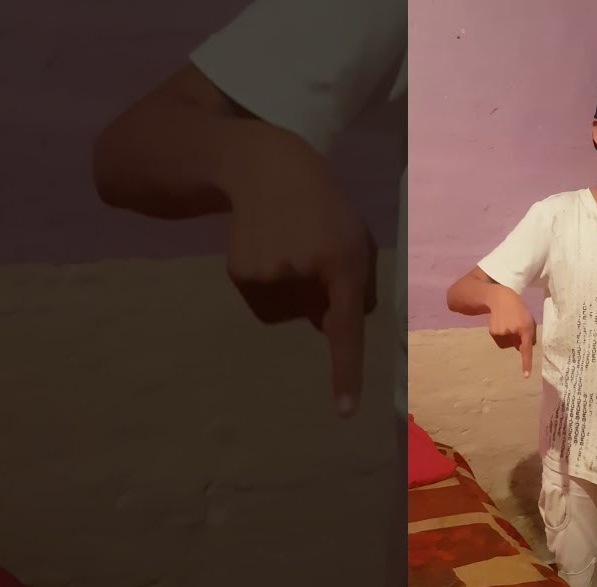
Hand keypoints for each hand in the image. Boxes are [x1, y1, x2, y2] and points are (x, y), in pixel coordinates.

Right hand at [222, 135, 376, 417]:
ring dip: (292, 289)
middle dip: (318, 296)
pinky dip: (270, 284)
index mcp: (344, 262)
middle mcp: (304, 272)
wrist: (267, 166)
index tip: (345, 410)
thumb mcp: (354, 240)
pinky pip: (265, 301)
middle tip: (312, 249)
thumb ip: (355, 288)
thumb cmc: (323, 207)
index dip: (346, 370)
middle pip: (317, 315)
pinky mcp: (241, 274)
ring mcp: (268, 274)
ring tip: (289, 243)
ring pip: (288, 310)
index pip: (347, 326)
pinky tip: (268, 245)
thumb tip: (331, 330)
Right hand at [485, 285, 536, 376]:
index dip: (526, 363)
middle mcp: (513, 331)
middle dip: (517, 339)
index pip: (527, 348)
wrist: (501, 298)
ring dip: (509, 337)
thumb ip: (529, 336)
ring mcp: (502, 332)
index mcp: (525, 328)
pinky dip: (502, 336)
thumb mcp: (529, 320)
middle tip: (516, 325)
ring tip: (508, 322)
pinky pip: (501, 341)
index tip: (526, 375)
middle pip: (517, 345)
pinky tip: (501, 323)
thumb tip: (521, 350)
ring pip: (508, 344)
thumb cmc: (519, 310)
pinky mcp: (493, 332)